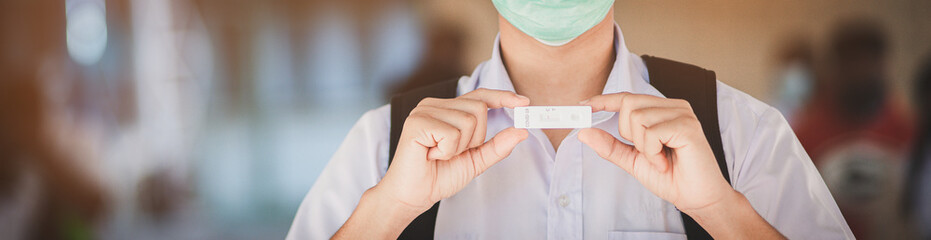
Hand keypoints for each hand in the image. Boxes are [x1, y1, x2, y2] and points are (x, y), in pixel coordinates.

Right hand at [377, 88, 529, 212]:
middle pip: (479, 108)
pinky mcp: (417, 122)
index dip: (503, 97)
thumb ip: (497, 146)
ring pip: (468, 121)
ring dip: (459, 147)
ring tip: (439, 155)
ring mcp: (424, 111)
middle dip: (475, 138)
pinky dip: (447, 151)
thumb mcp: (475, 160)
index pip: (480, 96)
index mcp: (447, 109)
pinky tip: (431, 155)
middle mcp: (434, 105)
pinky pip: (452, 134)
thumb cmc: (438, 176)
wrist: (413, 196)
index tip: (525, 102)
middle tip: (452, 153)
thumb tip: (522, 131)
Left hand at [577, 92, 732, 212]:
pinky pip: (652, 133)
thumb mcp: (632, 160)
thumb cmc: (670, 177)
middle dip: (628, 133)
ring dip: (643, 147)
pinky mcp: (687, 126)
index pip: (627, 97)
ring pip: (638, 118)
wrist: (696, 198)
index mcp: (661, 110)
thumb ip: (610, 146)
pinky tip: (665, 161)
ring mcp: (682, 114)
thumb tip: (584, 131)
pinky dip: (652, 152)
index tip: (582, 106)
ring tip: (660, 159)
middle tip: (647, 153)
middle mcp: (673, 106)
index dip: (603, 100)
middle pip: (628, 104)